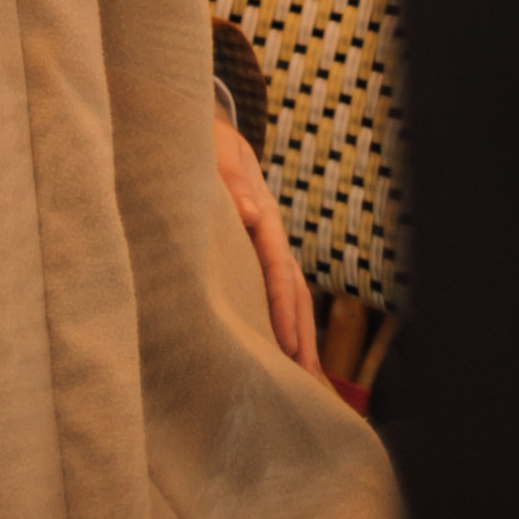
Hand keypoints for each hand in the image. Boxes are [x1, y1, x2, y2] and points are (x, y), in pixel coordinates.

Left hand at [212, 108, 321, 377]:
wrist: (212, 133)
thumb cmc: (208, 142)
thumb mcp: (216, 149)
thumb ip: (228, 176)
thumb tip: (249, 214)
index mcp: (263, 212)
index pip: (277, 265)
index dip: (282, 304)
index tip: (288, 341)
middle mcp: (270, 235)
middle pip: (295, 290)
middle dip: (303, 335)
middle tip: (307, 381)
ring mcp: (267, 248)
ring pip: (293, 297)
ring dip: (302, 339)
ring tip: (310, 385)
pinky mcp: (256, 258)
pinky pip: (276, 294)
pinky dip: (288, 327)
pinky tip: (290, 360)